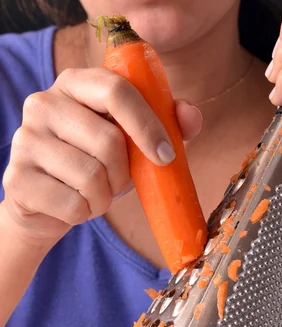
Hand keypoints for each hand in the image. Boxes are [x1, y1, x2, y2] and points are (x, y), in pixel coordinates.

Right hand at [2, 67, 201, 245]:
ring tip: (94, 195)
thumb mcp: (131, 143)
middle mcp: (43, 103)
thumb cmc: (96, 165)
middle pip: (109, 142)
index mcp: (75, 84)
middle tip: (116, 182)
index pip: (116, 90)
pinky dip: (85, 214)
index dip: (147, 125)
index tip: (165, 156)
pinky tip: (75, 206)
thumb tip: (191, 117)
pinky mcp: (17, 179)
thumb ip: (164, 124)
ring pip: (91, 178)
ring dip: (104, 198)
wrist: (48, 204)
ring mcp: (24, 140)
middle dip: (123, 174)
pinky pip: (73, 205)